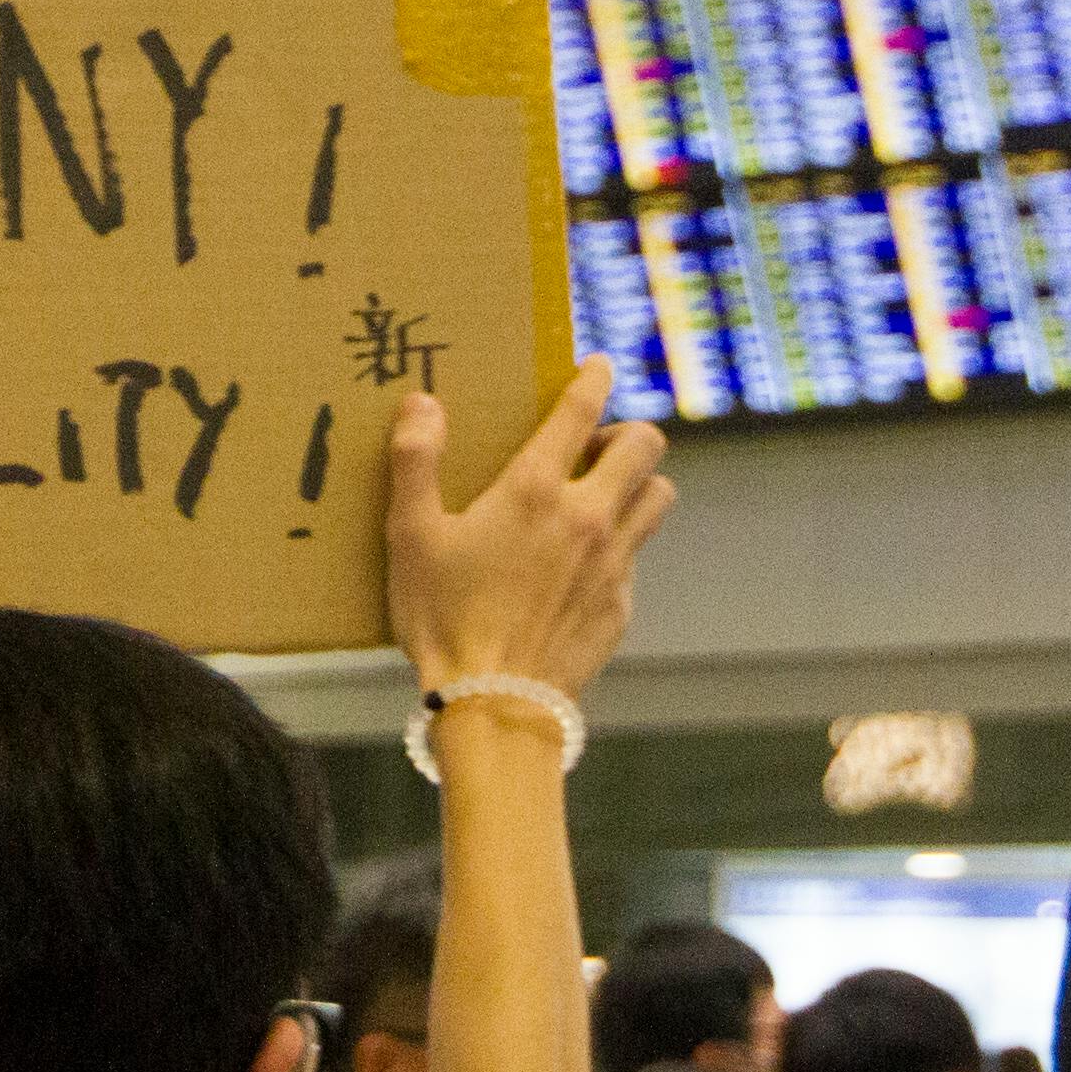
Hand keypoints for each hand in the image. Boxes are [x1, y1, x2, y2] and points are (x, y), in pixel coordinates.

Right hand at [385, 358, 670, 698]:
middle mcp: (586, 516)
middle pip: (645, 446)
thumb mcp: (411, 536)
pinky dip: (621, 546)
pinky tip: (585, 564)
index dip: (594, 379)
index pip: (581, 411)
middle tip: (597, 445)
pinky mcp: (621, 605)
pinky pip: (637, 556)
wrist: (494, 704)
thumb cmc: (445, 619)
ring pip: (659, 497)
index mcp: (534, 490)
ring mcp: (612, 563)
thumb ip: (415, 461)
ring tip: (606, 494)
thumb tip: (422, 403)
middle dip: (629, 431)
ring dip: (640, 484)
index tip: (600, 366)